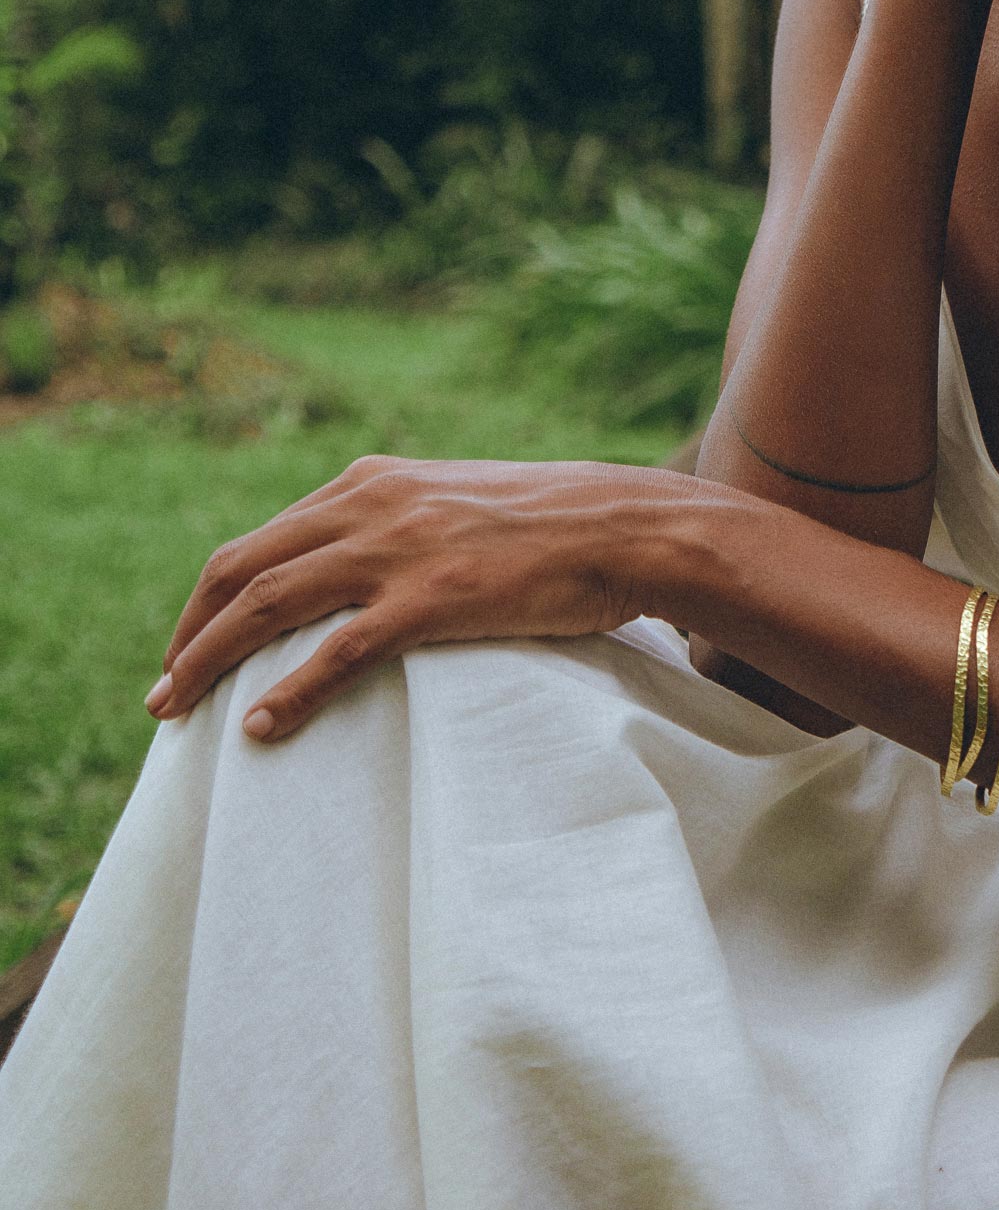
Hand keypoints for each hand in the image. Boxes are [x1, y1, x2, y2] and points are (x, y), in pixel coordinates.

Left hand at [146, 454, 720, 741]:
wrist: (623, 524)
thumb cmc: (549, 523)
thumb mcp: (454, 500)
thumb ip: (397, 521)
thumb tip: (357, 566)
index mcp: (370, 481)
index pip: (260, 541)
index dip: (210, 600)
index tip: (188, 648)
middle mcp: (369, 505)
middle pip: (242, 569)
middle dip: (189, 634)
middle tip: (164, 693)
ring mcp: (398, 550)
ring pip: (269, 605)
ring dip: (210, 661)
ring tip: (176, 711)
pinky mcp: (433, 597)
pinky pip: (338, 651)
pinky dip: (288, 691)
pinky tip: (259, 728)